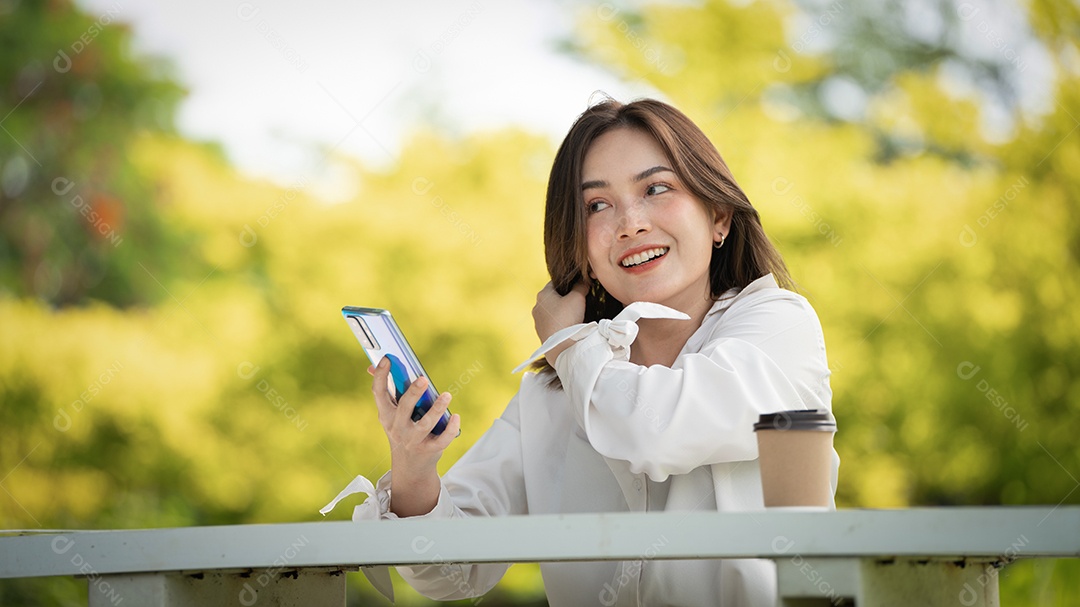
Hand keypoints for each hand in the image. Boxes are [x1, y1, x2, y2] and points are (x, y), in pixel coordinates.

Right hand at [368, 358, 460, 516]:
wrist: (410, 465)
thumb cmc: (402, 430)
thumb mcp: (391, 413)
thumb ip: (386, 390)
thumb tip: (372, 366)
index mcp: (386, 415)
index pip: (379, 393)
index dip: (380, 376)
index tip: (386, 359)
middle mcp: (397, 428)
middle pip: (404, 408)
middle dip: (413, 393)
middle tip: (423, 379)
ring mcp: (413, 440)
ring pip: (425, 424)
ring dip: (437, 409)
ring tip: (446, 395)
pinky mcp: (430, 449)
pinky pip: (442, 439)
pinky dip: (450, 428)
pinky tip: (456, 417)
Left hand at [531, 281, 587, 363]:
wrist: (562, 346)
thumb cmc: (568, 318)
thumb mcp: (578, 297)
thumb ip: (580, 286)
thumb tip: (583, 281)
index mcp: (542, 295)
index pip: (554, 283)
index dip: (567, 283)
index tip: (577, 287)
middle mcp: (537, 307)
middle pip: (552, 298)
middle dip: (564, 299)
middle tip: (578, 301)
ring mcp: (537, 322)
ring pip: (551, 312)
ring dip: (561, 312)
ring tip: (574, 315)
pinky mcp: (541, 334)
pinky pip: (551, 324)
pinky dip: (559, 323)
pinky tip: (568, 326)